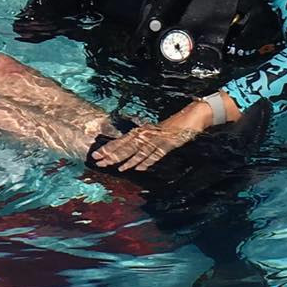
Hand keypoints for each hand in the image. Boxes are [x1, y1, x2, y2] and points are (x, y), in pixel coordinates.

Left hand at [90, 101, 212, 172]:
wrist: (189, 117)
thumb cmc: (170, 127)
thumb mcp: (153, 133)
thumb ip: (142, 141)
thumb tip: (129, 152)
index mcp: (141, 131)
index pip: (121, 142)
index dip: (108, 148)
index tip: (96, 155)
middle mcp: (145, 135)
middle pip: (126, 147)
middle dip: (111, 155)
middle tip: (98, 161)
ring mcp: (156, 140)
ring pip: (138, 151)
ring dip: (127, 160)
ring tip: (116, 168)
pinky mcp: (166, 144)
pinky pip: (155, 154)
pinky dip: (146, 161)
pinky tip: (139, 168)